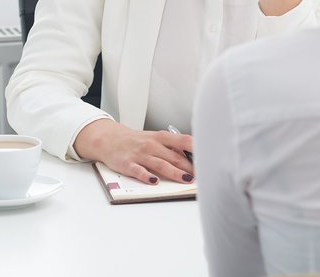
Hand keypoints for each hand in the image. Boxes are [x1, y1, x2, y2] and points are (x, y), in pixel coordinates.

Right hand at [73, 118, 193, 184]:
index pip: (183, 141)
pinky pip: (139, 171)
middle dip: (190, 166)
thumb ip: (172, 147)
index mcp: (161, 137)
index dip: (197, 148)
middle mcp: (152, 145)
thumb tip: (193, 157)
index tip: (209, 155)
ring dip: (174, 173)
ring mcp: (140, 155)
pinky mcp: (128, 164)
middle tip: (203, 175)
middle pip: (175, 156)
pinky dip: (147, 177)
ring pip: (160, 164)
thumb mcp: (156, 139)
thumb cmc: (137, 141)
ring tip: (186, 180)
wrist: (110, 139)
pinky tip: (154, 182)